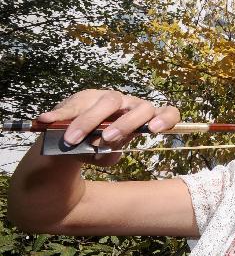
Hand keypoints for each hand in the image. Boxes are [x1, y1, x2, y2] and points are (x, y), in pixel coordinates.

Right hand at [37, 89, 179, 164]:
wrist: (71, 143)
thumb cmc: (96, 149)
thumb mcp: (103, 156)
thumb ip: (105, 154)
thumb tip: (98, 147)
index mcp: (143, 119)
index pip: (167, 113)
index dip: (166, 118)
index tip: (156, 129)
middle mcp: (130, 105)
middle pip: (138, 107)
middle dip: (124, 124)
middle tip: (107, 139)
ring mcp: (108, 98)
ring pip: (108, 102)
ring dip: (90, 121)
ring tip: (72, 138)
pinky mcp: (84, 98)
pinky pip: (74, 104)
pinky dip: (59, 114)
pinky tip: (46, 120)